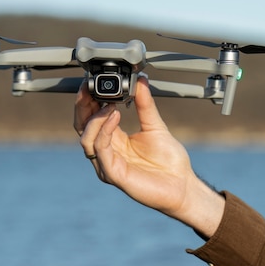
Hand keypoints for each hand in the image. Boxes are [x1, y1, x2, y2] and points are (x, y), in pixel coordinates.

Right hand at [74, 77, 224, 236]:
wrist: (183, 185)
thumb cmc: (169, 162)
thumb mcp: (155, 126)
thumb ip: (145, 104)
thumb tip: (140, 80)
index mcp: (113, 141)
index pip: (90, 118)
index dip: (88, 100)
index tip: (92, 82)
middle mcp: (105, 153)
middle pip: (82, 127)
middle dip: (83, 106)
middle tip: (90, 87)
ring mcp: (106, 165)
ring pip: (87, 138)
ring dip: (95, 117)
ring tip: (109, 102)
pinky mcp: (113, 174)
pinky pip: (101, 150)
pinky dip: (104, 131)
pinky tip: (114, 116)